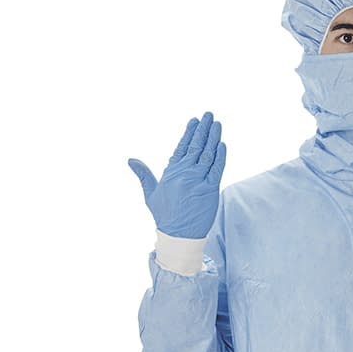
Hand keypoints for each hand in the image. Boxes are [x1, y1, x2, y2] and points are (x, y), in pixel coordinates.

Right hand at [128, 111, 226, 238]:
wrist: (178, 235)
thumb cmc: (165, 216)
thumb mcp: (150, 193)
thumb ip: (143, 174)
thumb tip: (130, 160)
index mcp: (171, 172)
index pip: (182, 147)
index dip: (189, 132)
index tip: (195, 120)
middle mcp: (185, 173)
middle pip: (196, 146)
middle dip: (203, 129)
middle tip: (209, 115)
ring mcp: (198, 181)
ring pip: (208, 154)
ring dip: (213, 138)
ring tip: (217, 124)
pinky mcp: (210, 190)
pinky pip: (217, 169)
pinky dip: (220, 156)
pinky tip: (222, 144)